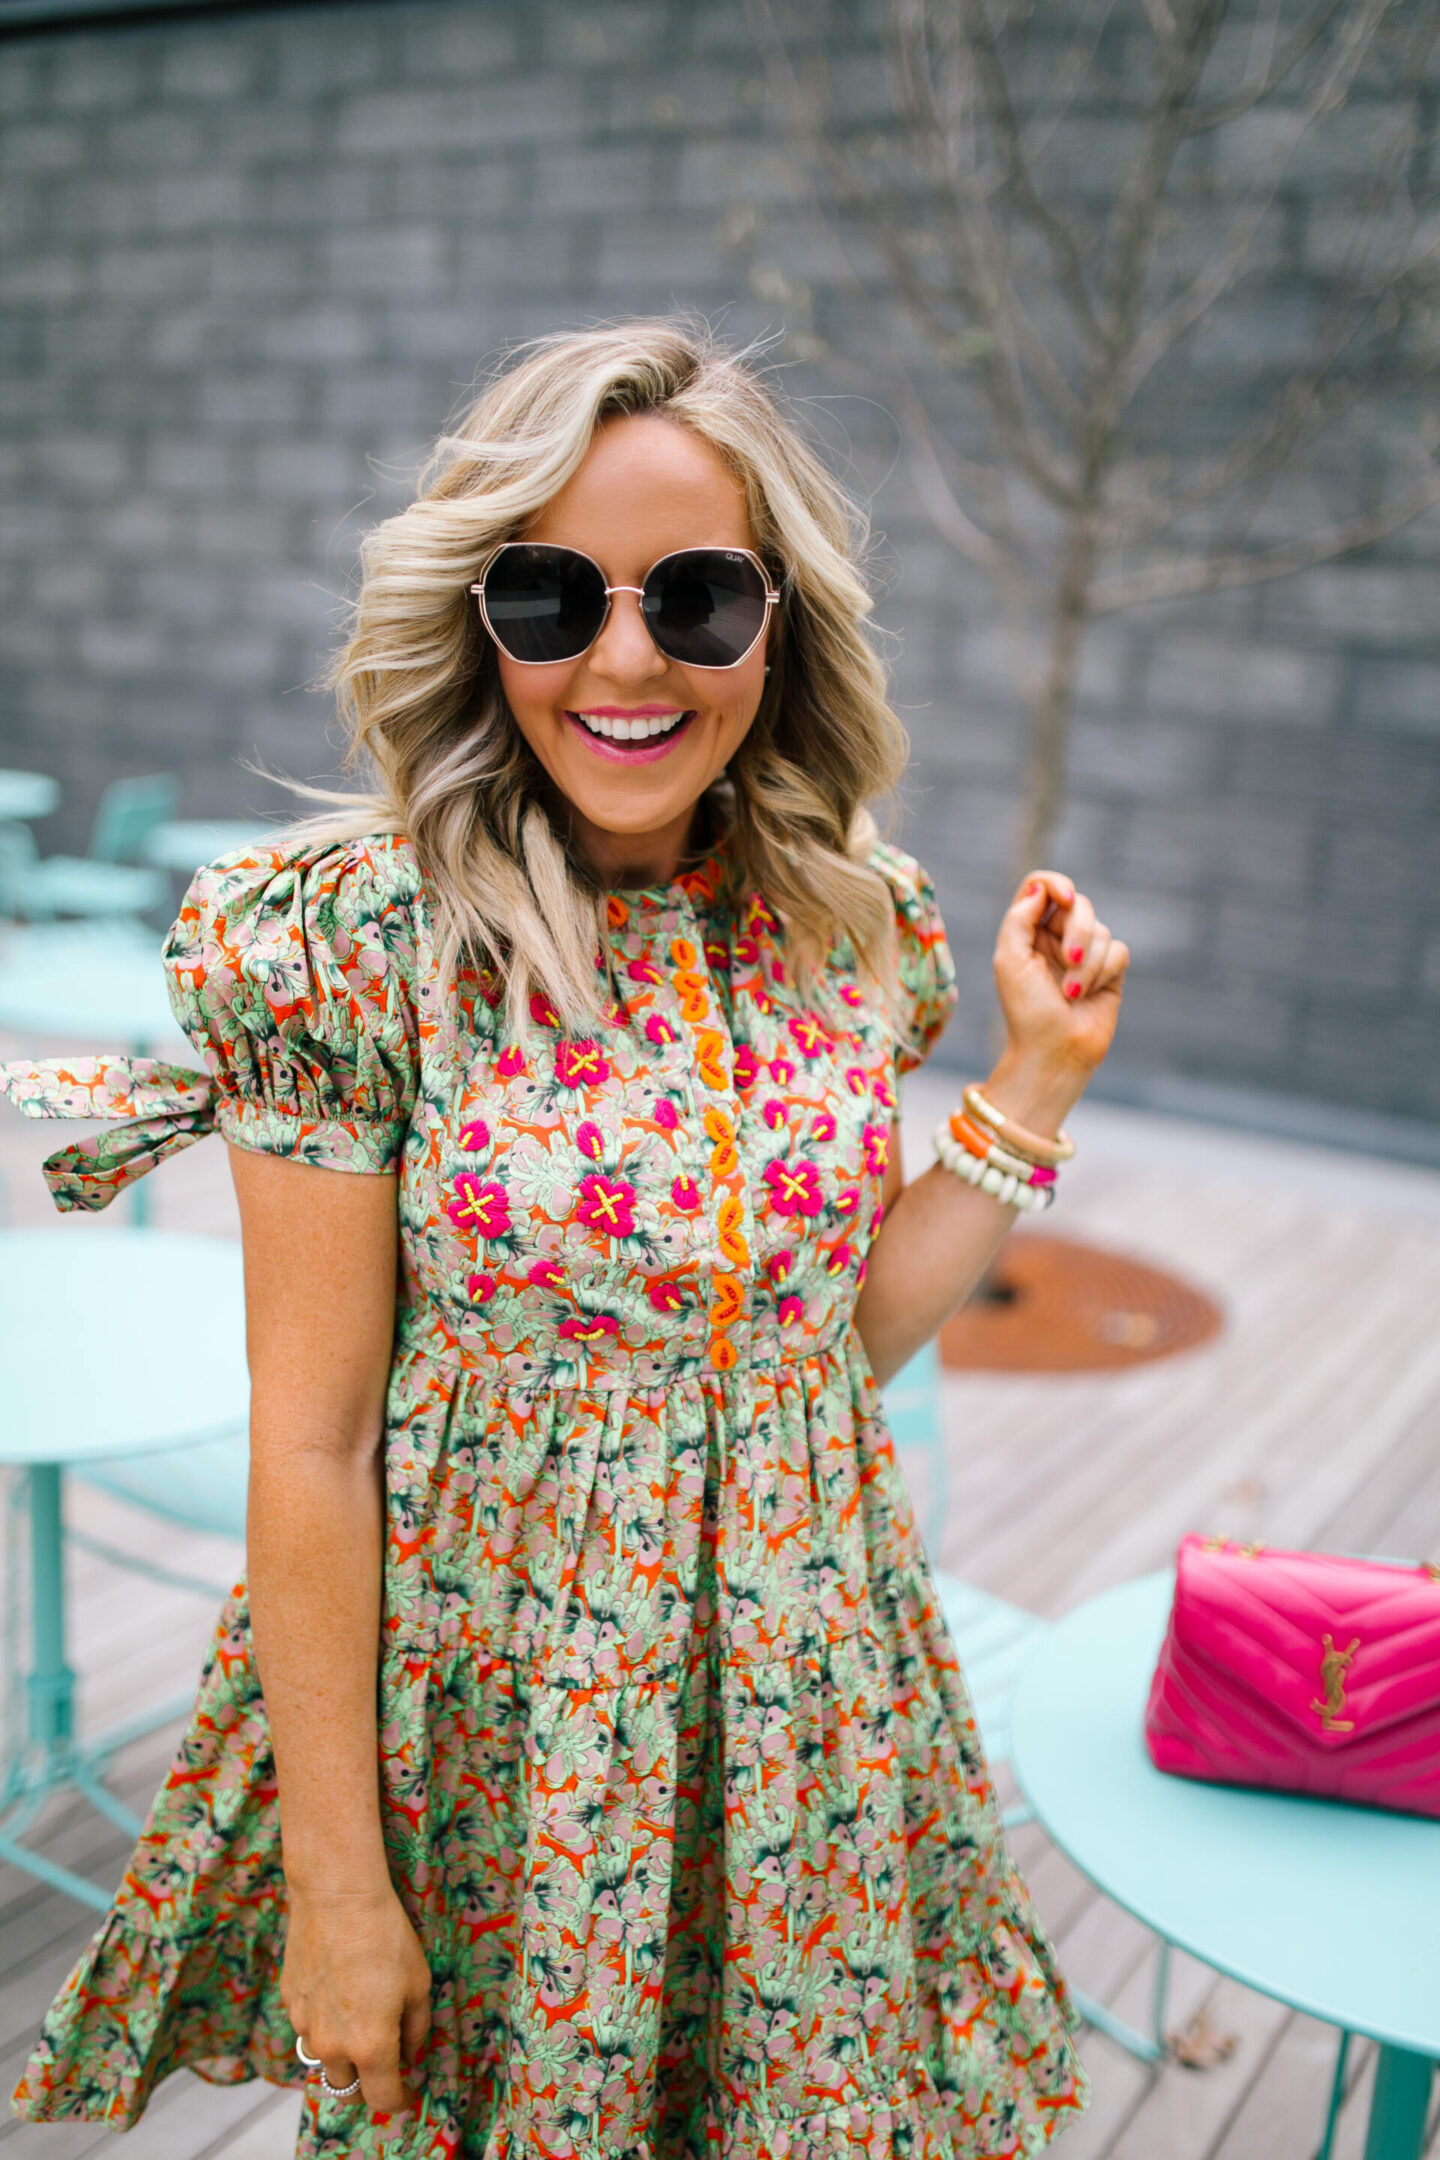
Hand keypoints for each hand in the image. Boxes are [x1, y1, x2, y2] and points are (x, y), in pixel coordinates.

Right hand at [283, 1883, 430, 2115]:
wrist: (337, 1896)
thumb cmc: (386, 1937)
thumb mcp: (419, 1984)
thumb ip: (416, 2030)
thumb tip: (412, 2056)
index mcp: (370, 2046)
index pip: (382, 2098)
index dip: (398, 2101)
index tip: (406, 2093)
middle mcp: (333, 2045)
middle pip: (348, 2089)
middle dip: (367, 2083)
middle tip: (384, 2062)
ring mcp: (305, 2025)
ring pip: (324, 2061)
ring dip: (342, 2055)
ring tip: (360, 2021)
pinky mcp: (289, 2003)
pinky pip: (308, 2029)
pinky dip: (324, 2025)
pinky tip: (338, 1992)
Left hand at [991, 869, 1128, 1104]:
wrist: (1055, 1053)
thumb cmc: (1027, 1011)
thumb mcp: (1009, 960)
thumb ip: (1019, 918)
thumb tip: (1041, 887)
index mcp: (1027, 931)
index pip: (1041, 886)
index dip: (1056, 884)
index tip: (1063, 898)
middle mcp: (1055, 938)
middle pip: (1078, 904)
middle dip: (1077, 931)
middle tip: (1068, 961)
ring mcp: (1084, 953)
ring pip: (1101, 930)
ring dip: (1086, 963)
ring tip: (1070, 993)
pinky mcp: (1110, 971)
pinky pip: (1118, 951)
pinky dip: (1103, 973)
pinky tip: (1087, 995)